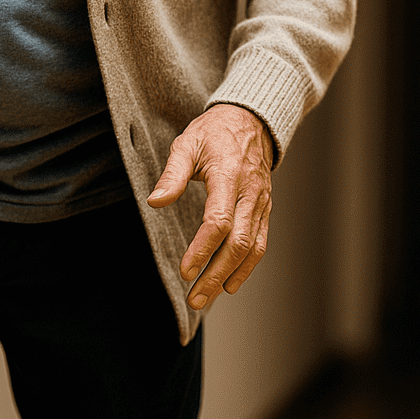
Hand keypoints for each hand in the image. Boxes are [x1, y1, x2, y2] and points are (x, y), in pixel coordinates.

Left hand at [147, 105, 273, 309]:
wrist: (251, 121)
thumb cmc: (213, 134)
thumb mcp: (187, 144)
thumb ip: (172, 174)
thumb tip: (155, 201)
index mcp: (229, 175)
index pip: (219, 221)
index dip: (202, 249)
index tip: (186, 270)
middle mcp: (250, 193)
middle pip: (238, 242)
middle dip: (216, 273)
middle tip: (195, 298)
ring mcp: (261, 203)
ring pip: (252, 247)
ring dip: (231, 276)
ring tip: (208, 297)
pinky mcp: (264, 210)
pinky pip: (260, 243)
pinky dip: (246, 267)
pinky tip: (229, 284)